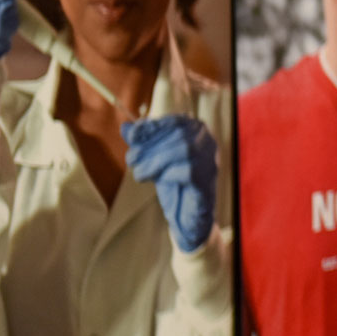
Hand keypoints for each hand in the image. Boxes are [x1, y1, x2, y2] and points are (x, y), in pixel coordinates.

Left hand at [122, 114, 218, 253]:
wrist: (186, 214)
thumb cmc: (173, 181)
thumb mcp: (154, 158)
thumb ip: (142, 142)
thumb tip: (125, 127)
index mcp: (196, 132)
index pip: (175, 121)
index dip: (152, 127)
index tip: (132, 136)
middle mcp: (208, 143)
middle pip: (179, 134)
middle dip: (151, 146)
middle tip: (131, 159)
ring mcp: (210, 162)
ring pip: (185, 149)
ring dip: (156, 160)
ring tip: (141, 173)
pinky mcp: (207, 181)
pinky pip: (189, 172)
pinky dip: (168, 175)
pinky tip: (158, 180)